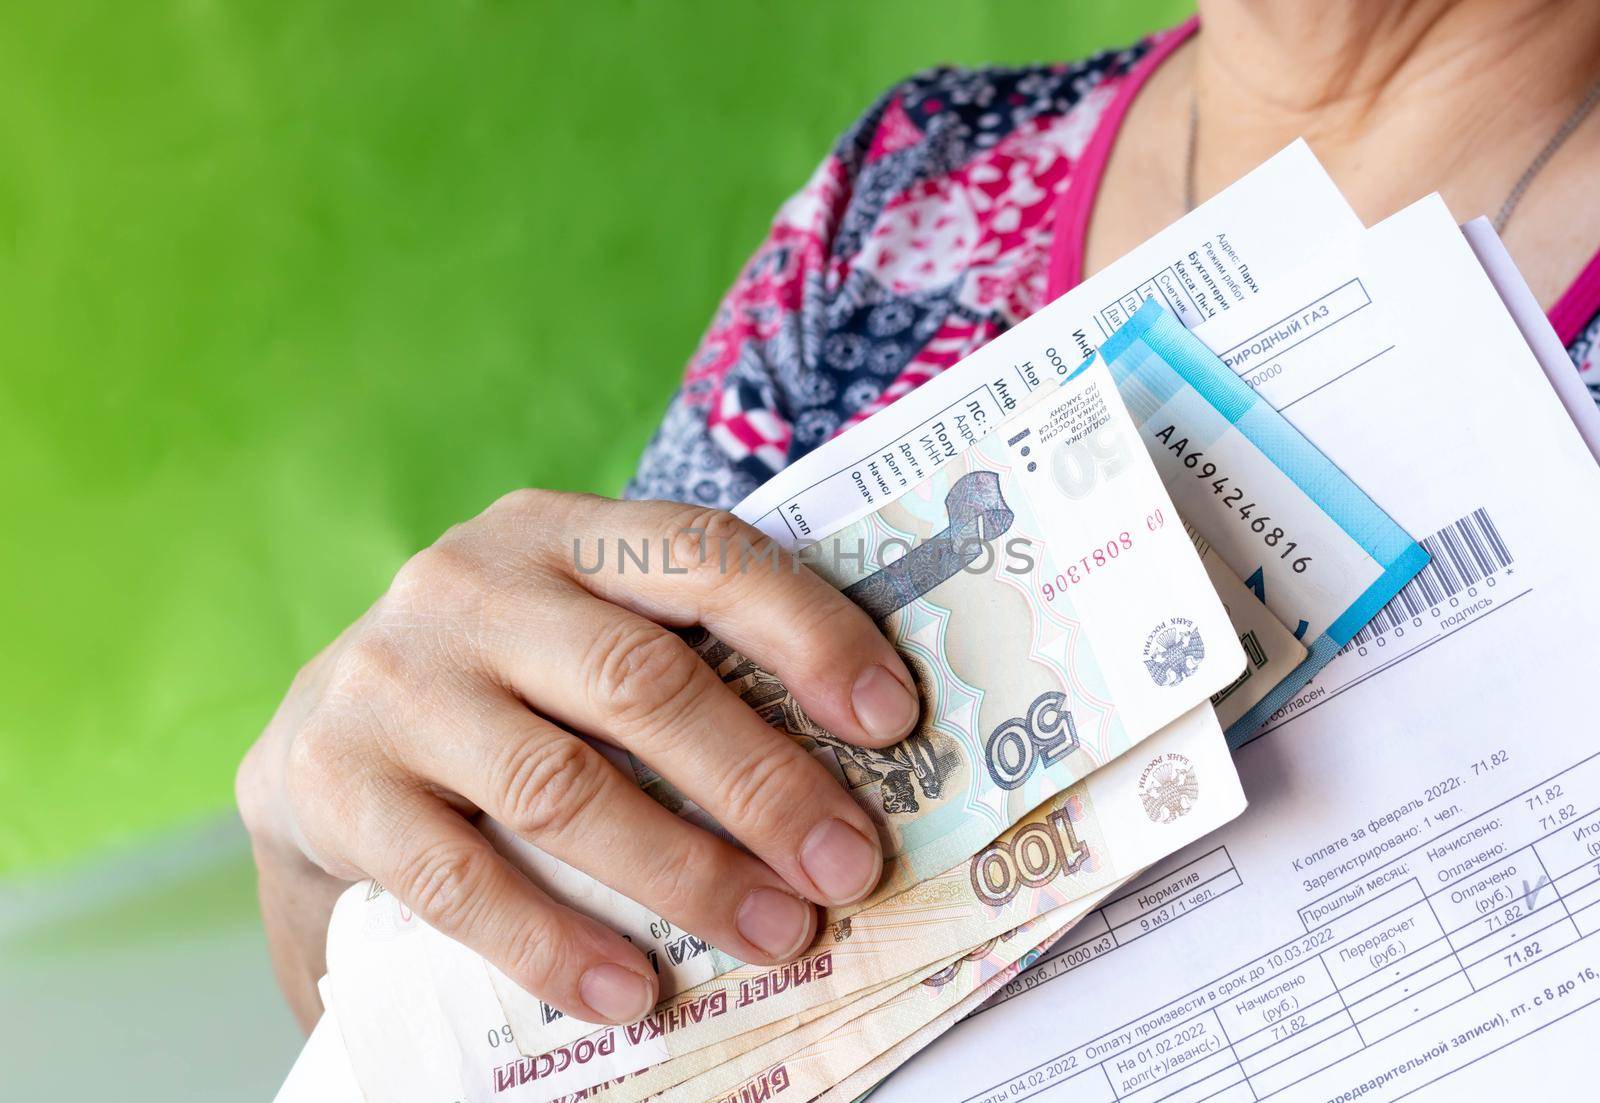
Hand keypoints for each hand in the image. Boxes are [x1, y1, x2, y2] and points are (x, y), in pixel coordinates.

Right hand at [236, 490, 918, 1030]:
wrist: (320, 735)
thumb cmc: (504, 683)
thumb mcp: (581, 630)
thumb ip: (684, 658)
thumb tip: (856, 755)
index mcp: (562, 531)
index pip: (704, 556)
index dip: (808, 632)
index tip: (892, 719)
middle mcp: (473, 584)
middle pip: (641, 682)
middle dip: (762, 784)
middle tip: (848, 869)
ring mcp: (396, 681)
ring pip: (563, 786)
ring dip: (685, 875)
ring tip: (776, 937)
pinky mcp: (339, 784)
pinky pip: (460, 879)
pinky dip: (555, 944)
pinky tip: (630, 990)